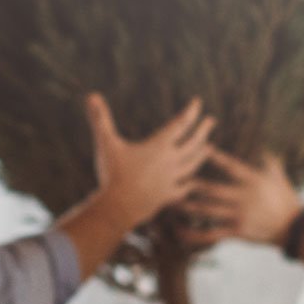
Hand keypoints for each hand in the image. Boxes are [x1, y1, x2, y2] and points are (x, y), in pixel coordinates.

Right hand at [87, 94, 216, 229]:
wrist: (118, 208)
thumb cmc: (112, 174)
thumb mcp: (106, 143)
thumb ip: (100, 119)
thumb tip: (91, 95)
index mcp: (159, 146)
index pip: (180, 124)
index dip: (190, 112)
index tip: (197, 102)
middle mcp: (169, 162)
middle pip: (193, 144)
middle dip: (203, 131)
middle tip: (211, 121)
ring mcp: (170, 180)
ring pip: (192, 165)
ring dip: (201, 155)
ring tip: (209, 148)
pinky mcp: (167, 197)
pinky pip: (183, 189)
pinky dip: (190, 184)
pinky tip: (193, 183)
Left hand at [182, 148, 303, 248]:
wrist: (294, 228)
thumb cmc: (286, 200)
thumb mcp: (280, 177)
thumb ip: (270, 162)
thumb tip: (264, 147)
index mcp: (253, 181)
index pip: (231, 166)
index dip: (216, 157)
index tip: (201, 148)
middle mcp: (244, 197)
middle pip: (212, 190)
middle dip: (192, 185)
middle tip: (174, 179)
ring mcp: (239, 215)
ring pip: (208, 211)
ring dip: (188, 207)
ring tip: (171, 203)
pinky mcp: (237, 232)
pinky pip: (211, 233)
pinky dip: (194, 234)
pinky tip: (180, 232)